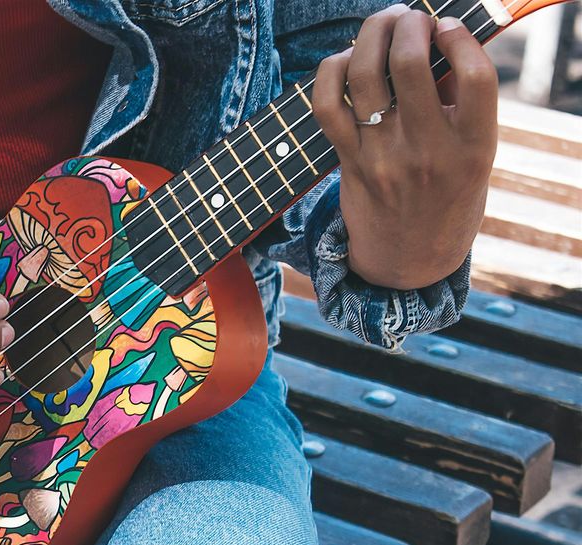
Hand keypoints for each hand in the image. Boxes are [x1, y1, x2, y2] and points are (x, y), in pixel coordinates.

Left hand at [313, 5, 497, 289]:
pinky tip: (345, 61)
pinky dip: (331, 71)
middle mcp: (428, 152)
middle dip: (408, 24)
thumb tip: (437, 43)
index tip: (447, 26)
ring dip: (370, 35)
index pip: (475, 75)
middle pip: (410, 64)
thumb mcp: (475, 156)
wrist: (409, 262)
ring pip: (364, 76)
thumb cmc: (447, 196)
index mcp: (474, 147)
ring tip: (383, 26)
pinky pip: (328, 105)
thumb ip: (461, 105)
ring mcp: (383, 158)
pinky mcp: (349, 163)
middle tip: (410, 18)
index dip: (459, 36)